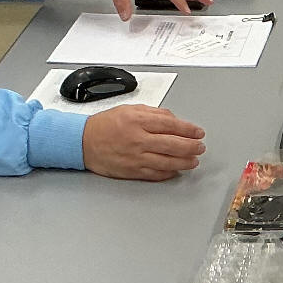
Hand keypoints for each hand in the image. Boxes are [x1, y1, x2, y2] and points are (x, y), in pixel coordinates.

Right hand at [81, 106, 206, 180]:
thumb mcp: (129, 109)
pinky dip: (169, 172)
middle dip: (192, 146)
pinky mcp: (132, 170)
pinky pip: (156, 173)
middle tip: (200, 147)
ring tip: (194, 160)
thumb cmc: (104, 125)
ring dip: (185, 161)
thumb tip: (173, 119)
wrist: (82, 142)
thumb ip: (153, 113)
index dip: (189, 129)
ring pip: (168, 161)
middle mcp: (138, 139)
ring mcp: (136, 156)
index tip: (198, 132)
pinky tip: (176, 170)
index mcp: (138, 120)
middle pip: (174, 144)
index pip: (171, 124)